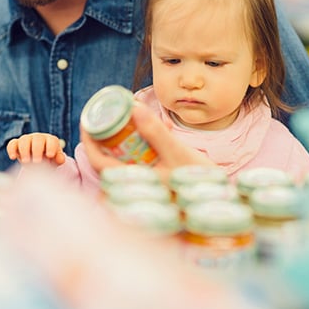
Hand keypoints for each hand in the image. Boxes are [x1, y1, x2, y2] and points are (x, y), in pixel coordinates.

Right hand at [7, 133, 66, 164]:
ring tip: (26, 162)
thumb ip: (59, 159)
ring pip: (24, 140)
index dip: (51, 147)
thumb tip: (61, 159)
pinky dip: (11, 149)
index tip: (50, 155)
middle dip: (37, 150)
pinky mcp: (16, 144)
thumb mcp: (55, 161)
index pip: (52, 141)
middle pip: (38, 139)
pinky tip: (13, 158)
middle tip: (37, 162)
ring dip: (24, 150)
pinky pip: (12, 143)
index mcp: (50, 140)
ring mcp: (27, 139)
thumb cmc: (49, 160)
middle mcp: (39, 138)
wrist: (37, 162)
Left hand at [81, 102, 213, 182]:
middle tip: (115, 109)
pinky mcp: (156, 178)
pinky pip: (142, 158)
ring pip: (126, 156)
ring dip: (131, 135)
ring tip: (143, 115)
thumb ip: (156, 132)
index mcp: (134, 184)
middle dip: (111, 131)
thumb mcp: (178, 153)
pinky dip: (147, 142)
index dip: (90, 140)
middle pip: (109, 157)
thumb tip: (133, 108)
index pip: (99, 162)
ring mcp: (145, 182)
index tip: (88, 120)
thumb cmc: (200, 181)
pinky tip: (164, 129)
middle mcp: (135, 186)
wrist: (220, 201)